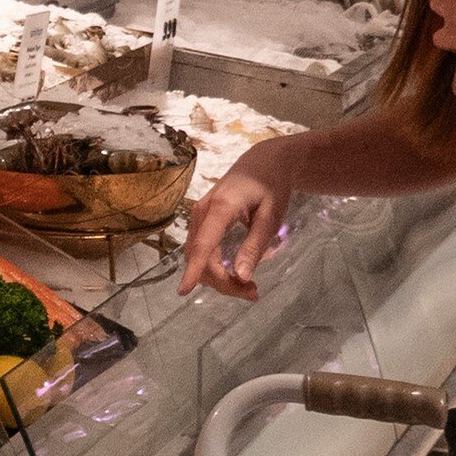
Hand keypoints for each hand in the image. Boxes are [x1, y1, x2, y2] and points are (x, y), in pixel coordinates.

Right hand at [180, 137, 298, 298]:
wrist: (264, 162)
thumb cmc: (271, 186)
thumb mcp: (271, 216)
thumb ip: (255, 246)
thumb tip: (241, 276)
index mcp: (220, 207)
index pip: (203, 244)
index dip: (193, 270)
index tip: (184, 291)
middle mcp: (202, 211)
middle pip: (200, 257)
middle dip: (222, 282)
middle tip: (254, 293)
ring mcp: (199, 215)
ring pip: (199, 256)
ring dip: (219, 277)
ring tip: (249, 287)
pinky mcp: (202, 221)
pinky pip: (201, 250)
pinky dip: (215, 267)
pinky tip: (236, 274)